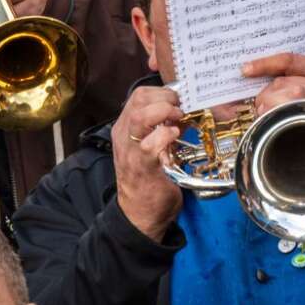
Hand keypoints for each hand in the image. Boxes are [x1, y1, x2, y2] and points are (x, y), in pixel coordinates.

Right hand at [110, 85, 185, 240]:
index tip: (178, 100)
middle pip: (139, 100)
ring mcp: (130, 151)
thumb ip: (158, 129)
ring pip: (140, 117)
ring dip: (165, 112)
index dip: (162, 92)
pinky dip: (165, 136)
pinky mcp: (142, 167)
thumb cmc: (148, 178)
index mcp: (125, 128)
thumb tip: (180, 112)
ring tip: (178, 119)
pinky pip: (150, 144)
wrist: (139, 213)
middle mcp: (124, 136)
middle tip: (180, 109)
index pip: (138, 95)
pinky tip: (175, 138)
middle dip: (165, 98)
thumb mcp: (149, 147)